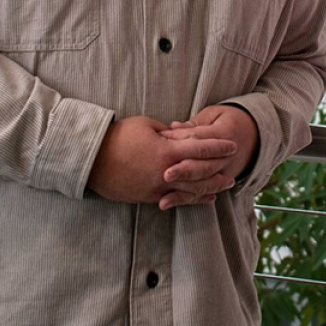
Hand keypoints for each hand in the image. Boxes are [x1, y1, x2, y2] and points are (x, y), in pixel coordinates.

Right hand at [86, 116, 238, 206]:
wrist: (91, 161)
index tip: (232, 145)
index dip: (218, 147)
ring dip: (210, 188)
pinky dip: (193, 198)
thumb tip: (181, 136)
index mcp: (167, 151)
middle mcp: (166, 172)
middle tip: (234, 167)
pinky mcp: (149, 197)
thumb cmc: (117, 138)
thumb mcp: (145, 126)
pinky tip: (204, 198)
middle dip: (220, 170)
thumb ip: (168, 133)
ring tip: (225, 185)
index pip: (200, 149)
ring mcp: (158, 188)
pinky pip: (176, 199)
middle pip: (201, 173)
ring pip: (191, 190)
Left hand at [158, 105, 259, 207]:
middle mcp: (227, 156)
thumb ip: (195, 123)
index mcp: (225, 133)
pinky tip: (171, 203)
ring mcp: (227, 171)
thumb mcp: (214, 114)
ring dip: (184, 192)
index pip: (199, 138)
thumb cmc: (229, 120)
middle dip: (184, 171)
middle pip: (203, 165)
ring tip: (163, 199)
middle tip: (165, 175)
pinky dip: (188, 200)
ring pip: (204, 183)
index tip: (160, 142)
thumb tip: (174, 127)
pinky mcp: (223, 181)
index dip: (179, 140)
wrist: (255, 134)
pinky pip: (205, 192)